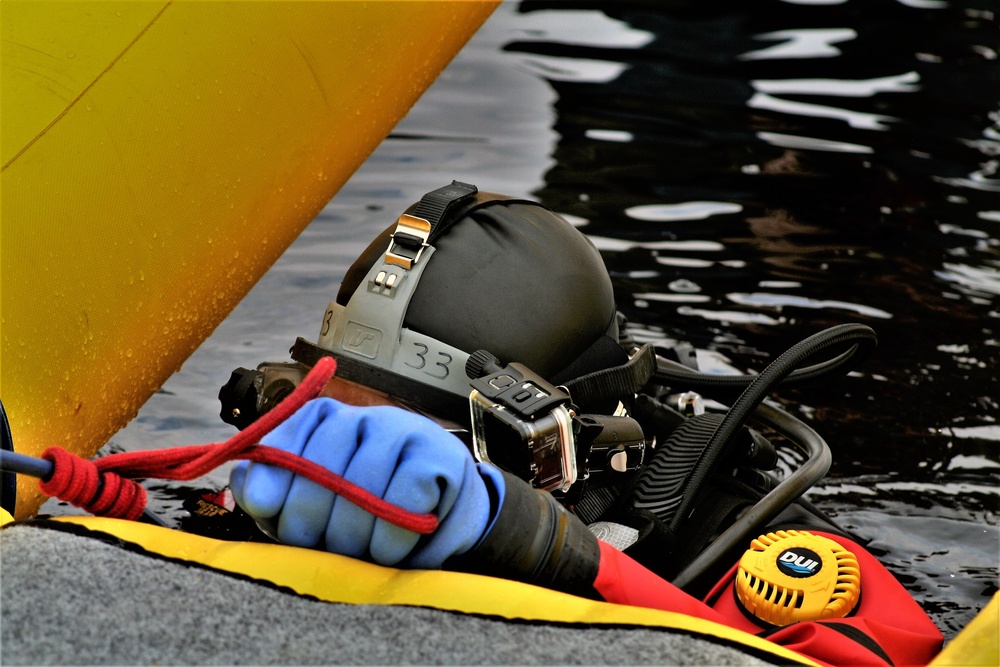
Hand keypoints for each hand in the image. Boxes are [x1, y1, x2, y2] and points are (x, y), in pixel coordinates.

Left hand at [230, 397, 502, 568]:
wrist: (441, 519)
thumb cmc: (367, 516)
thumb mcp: (313, 508)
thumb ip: (272, 497)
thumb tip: (243, 484)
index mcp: (319, 423)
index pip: (281, 445)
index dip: (272, 484)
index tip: (269, 512)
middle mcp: (356, 417)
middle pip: (318, 470)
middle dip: (314, 522)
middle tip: (323, 547)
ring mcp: (398, 429)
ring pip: (362, 486)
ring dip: (356, 537)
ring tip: (360, 554)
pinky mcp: (436, 451)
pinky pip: (405, 495)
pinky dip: (394, 534)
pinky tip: (391, 547)